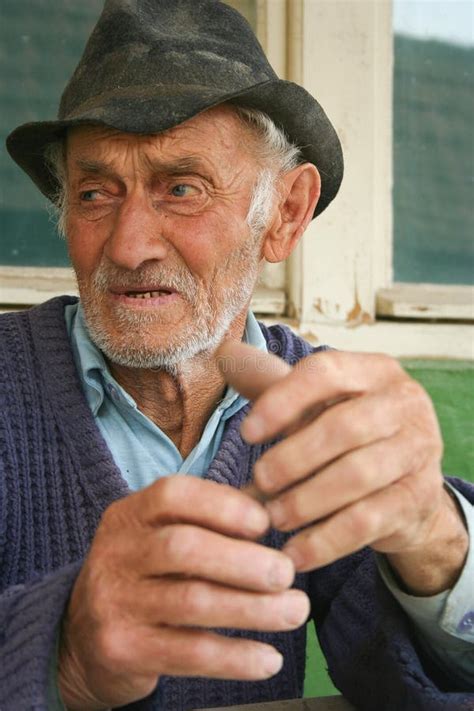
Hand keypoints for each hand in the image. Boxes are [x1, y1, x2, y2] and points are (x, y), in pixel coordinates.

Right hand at [58, 476, 309, 709]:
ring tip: (295, 610)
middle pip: (183, 547)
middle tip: (287, 573)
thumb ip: (208, 522)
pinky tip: (269, 658)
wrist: (82, 638)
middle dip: (243, 560)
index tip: (265, 523)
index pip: (174, 495)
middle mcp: (116, 553)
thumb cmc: (145, 575)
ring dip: (254, 609)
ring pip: (192, 601)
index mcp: (129, 515)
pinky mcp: (123, 650)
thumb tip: (278, 510)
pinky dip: (236, 657)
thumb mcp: (158, 537)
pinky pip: (189, 653)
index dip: (224, 505)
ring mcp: (115, 602)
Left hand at [218, 342, 467, 595]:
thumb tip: (224, 354)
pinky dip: (323, 541)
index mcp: (374, 370)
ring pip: (356, 477)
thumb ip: (271, 384)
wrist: (405, 490)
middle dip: (292, 458)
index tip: (246, 433)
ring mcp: (418, 451)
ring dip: (305, 501)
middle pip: (342, 427)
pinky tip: (293, 553)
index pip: (325, 373)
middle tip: (259, 481)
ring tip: (272, 518)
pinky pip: (366, 522)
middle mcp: (404, 403)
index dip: (281, 402)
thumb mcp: (314, 405)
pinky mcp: (418, 498)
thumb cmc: (346, 436)